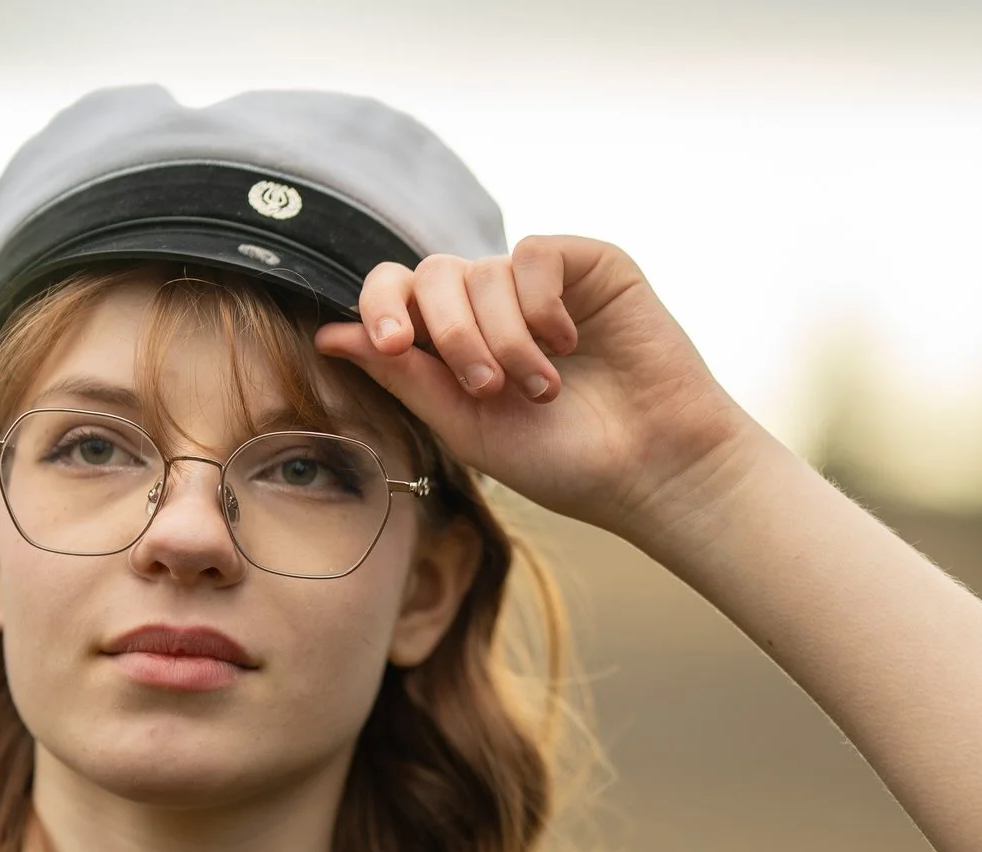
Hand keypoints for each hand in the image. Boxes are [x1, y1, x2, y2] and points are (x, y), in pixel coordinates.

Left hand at [314, 236, 759, 541]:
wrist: (652, 468)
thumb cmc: (565, 462)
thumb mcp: (468, 427)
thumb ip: (404, 378)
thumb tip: (329, 335)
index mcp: (453, 344)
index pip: (395, 296)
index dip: (381, 307)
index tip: (393, 346)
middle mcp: (492, 306)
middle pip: (430, 275)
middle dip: (446, 332)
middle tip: (482, 387)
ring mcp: (540, 283)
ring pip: (483, 271)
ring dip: (503, 337)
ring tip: (543, 389)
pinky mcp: (588, 264)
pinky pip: (533, 254)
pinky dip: (539, 304)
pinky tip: (566, 344)